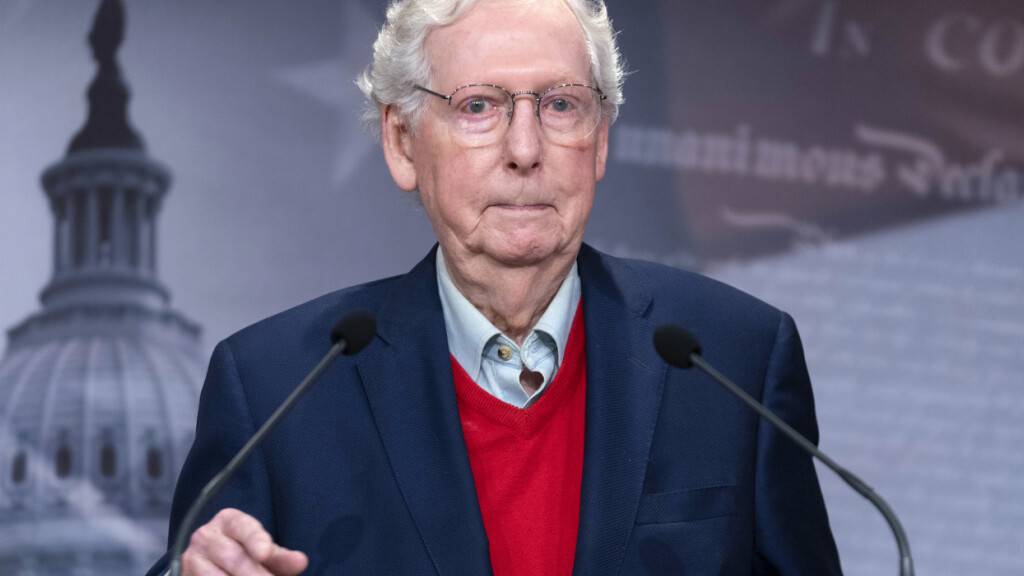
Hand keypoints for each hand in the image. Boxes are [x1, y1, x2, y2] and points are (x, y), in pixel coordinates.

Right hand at [181, 508, 308, 574]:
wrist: (211, 565)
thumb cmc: (245, 553)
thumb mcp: (263, 552)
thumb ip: (280, 557)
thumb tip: (301, 562)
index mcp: (229, 520)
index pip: (244, 527)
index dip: (256, 539)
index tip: (265, 553)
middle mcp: (206, 535)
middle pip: (234, 557)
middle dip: (255, 574)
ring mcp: (191, 558)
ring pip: (216, 575)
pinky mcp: (184, 575)